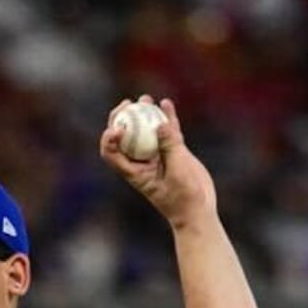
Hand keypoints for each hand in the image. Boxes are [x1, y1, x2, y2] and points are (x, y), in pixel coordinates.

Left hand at [100, 95, 216, 225]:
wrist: (198, 209)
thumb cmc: (184, 198)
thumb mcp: (177, 173)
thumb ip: (170, 147)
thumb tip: (160, 124)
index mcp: (134, 172)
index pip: (112, 154)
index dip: (110, 139)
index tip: (118, 129)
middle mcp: (141, 161)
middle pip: (124, 137)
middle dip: (122, 118)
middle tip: (127, 104)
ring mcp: (157, 155)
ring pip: (146, 130)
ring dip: (143, 113)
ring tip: (146, 98)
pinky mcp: (172, 151)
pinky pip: (167, 131)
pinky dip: (166, 117)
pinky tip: (166, 103)